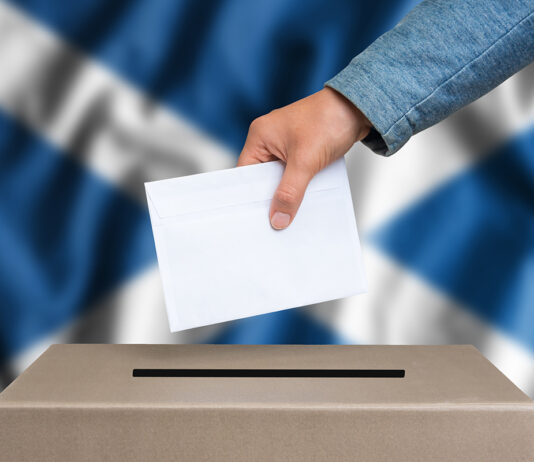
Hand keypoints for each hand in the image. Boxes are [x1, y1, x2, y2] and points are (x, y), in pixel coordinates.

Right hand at [237, 87, 370, 229]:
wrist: (358, 108)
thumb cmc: (329, 119)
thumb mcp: (305, 162)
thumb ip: (290, 193)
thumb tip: (278, 218)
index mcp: (260, 136)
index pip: (245, 174)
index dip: (251, 196)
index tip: (256, 218)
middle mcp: (269, 139)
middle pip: (262, 178)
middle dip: (271, 197)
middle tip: (276, 221)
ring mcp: (285, 145)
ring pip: (280, 178)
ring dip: (287, 192)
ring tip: (291, 213)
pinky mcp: (301, 150)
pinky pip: (294, 174)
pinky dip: (299, 186)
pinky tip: (305, 198)